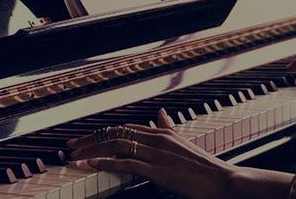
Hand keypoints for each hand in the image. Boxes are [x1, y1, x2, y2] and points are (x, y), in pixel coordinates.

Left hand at [66, 109, 240, 198]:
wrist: (225, 182)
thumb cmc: (206, 168)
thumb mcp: (185, 143)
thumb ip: (169, 128)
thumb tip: (160, 114)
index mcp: (162, 133)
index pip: (124, 127)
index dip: (102, 132)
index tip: (84, 139)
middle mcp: (157, 139)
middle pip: (115, 133)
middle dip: (89, 140)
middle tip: (70, 146)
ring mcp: (157, 154)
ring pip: (116, 146)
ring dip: (91, 150)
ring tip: (74, 157)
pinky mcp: (158, 170)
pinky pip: (125, 163)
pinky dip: (104, 162)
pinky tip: (90, 164)